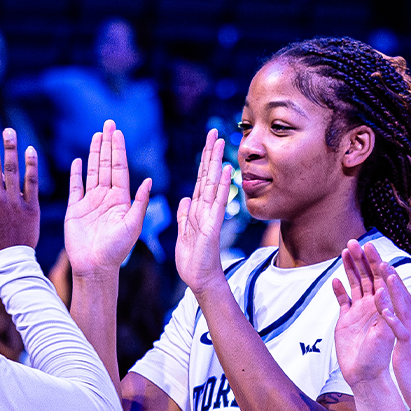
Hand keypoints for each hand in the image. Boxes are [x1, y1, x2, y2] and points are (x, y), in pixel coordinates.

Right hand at [64, 121, 152, 273]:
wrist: (95, 267)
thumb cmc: (116, 250)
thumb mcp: (133, 225)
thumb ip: (140, 202)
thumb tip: (149, 180)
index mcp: (121, 200)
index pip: (120, 168)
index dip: (118, 149)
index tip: (118, 132)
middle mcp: (106, 198)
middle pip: (106, 165)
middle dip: (107, 144)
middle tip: (108, 123)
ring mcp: (90, 202)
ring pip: (92, 171)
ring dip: (94, 153)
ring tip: (96, 135)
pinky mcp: (74, 209)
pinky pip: (75, 187)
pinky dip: (76, 174)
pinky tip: (78, 160)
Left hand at [173, 130, 234, 295]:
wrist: (199, 278)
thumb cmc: (192, 258)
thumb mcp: (183, 231)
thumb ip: (184, 214)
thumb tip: (184, 199)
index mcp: (197, 209)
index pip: (200, 180)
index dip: (202, 160)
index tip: (206, 142)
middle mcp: (206, 208)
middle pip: (208, 176)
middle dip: (210, 154)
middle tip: (213, 132)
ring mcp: (211, 215)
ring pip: (213, 184)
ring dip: (216, 163)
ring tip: (220, 143)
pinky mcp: (213, 225)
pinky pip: (218, 202)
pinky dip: (223, 186)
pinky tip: (227, 171)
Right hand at [330, 241, 394, 388]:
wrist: (364, 376)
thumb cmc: (377, 358)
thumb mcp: (383, 334)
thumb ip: (383, 312)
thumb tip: (381, 290)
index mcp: (384, 307)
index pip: (382, 279)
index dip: (376, 262)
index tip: (370, 247)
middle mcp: (373, 306)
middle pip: (368, 277)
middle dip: (362, 259)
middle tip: (353, 241)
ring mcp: (359, 312)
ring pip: (355, 284)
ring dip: (350, 268)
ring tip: (345, 251)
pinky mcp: (346, 321)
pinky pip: (342, 301)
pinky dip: (339, 290)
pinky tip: (335, 281)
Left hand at [366, 247, 410, 410]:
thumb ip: (408, 337)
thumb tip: (405, 329)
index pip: (404, 299)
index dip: (393, 282)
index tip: (383, 265)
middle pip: (403, 296)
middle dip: (391, 275)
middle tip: (380, 255)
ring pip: (403, 307)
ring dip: (393, 288)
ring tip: (383, 269)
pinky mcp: (408, 350)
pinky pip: (399, 331)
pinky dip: (392, 317)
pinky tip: (382, 306)